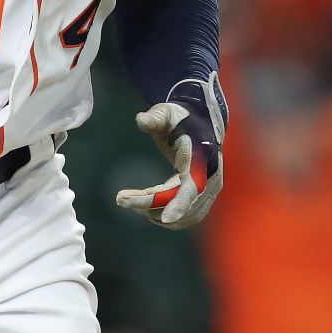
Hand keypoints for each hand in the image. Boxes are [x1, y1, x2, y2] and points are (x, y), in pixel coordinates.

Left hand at [115, 71, 226, 229]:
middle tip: (121, 198)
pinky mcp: (205, 197)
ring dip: (156, 211)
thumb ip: (155, 117)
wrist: (200, 123)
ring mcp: (210, 190)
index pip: (192, 187)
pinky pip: (188, 216)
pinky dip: (167, 215)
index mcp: (201, 158)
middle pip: (180, 203)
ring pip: (184, 216)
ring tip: (132, 199)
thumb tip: (141, 120)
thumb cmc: (180, 118)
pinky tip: (147, 206)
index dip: (180, 205)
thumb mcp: (166, 112)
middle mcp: (210, 178)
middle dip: (149, 204)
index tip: (165, 220)